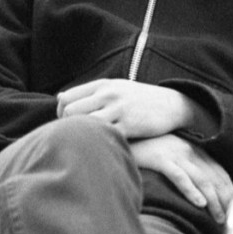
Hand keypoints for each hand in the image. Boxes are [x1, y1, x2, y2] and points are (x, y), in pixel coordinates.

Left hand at [56, 79, 193, 138]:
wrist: (172, 104)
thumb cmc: (139, 99)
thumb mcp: (116, 88)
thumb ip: (89, 93)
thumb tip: (59, 97)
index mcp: (102, 85)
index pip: (65, 98)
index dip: (60, 115)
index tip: (68, 125)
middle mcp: (107, 94)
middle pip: (69, 111)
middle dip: (66, 127)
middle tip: (75, 138)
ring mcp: (118, 108)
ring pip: (83, 122)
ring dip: (81, 136)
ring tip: (86, 144)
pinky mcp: (129, 124)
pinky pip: (105, 135)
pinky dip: (100, 143)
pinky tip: (102, 148)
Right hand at [129, 134, 232, 223]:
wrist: (117, 136)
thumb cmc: (141, 150)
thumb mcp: (166, 155)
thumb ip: (181, 166)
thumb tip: (196, 188)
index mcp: (190, 148)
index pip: (217, 170)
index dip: (227, 189)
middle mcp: (186, 149)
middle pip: (213, 175)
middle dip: (224, 198)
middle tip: (228, 217)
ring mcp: (173, 153)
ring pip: (201, 178)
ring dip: (213, 199)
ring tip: (218, 216)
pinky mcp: (160, 158)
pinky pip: (179, 176)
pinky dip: (191, 190)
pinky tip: (199, 203)